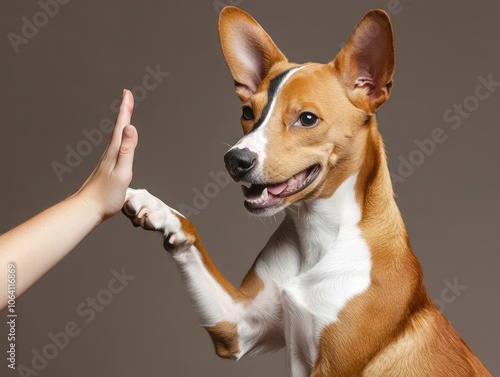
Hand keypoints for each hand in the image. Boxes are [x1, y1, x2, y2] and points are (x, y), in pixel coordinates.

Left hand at [76, 89, 138, 220]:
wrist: (88, 209)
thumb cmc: (106, 195)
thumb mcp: (122, 172)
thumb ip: (126, 150)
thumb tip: (130, 127)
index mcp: (114, 152)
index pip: (121, 126)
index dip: (125, 109)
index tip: (127, 93)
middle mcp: (109, 153)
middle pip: (118, 128)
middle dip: (124, 111)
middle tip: (127, 97)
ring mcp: (107, 161)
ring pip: (116, 137)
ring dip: (121, 124)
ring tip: (125, 116)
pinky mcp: (107, 169)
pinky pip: (115, 147)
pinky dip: (119, 138)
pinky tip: (119, 143)